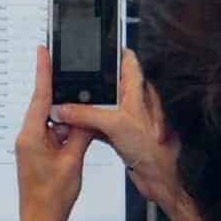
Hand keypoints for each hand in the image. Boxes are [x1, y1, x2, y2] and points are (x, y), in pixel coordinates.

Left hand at [13, 46, 92, 220]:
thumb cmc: (52, 197)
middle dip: (64, 99)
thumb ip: (81, 133)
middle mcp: (27, 137)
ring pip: (53, 123)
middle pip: (47, 108)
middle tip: (75, 84)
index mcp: (31, 136)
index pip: (40, 96)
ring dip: (69, 124)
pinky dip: (67, 135)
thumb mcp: (73, 161)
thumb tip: (87, 115)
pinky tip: (79, 140)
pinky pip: (54, 136)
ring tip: (83, 128)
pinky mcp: (37, 155)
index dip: (43, 71)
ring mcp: (31, 146)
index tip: (43, 50)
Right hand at [55, 50, 183, 207]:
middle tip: (76, 74)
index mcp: (137, 90)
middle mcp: (133, 101)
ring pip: (104, 104)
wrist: (157, 175)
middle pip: (112, 83)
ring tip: (72, 101)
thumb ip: (86, 114)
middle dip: (94, 81)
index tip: (100, 44)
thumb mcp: (114, 124)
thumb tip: (63, 109)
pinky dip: (89, 124)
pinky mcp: (121, 134)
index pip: (128, 61)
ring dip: (89, 105)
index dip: (115, 51)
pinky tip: (78, 126)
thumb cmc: (150, 147)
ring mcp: (128, 118)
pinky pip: (100, 124)